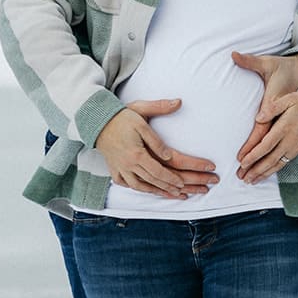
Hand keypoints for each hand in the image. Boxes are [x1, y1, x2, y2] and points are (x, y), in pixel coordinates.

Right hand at [95, 100, 217, 197]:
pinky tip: (155, 191)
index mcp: (138, 153)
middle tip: (202, 188)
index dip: (185, 174)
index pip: (165, 169)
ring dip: (164, 191)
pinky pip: (132, 186)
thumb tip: (178, 104)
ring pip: (145, 187)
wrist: (95, 123)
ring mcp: (122, 171)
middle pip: (159, 181)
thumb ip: (160, 109)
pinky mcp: (116, 172)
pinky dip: (145, 190)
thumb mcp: (140, 110)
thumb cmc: (119, 116)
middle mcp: (130, 166)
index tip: (202, 173)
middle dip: (182, 186)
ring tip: (181, 194)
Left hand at [235, 91, 297, 182]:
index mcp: (284, 128)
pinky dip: (272, 172)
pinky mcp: (296, 152)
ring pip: (276, 165)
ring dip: (262, 174)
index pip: (267, 145)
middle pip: (270, 159)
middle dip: (255, 170)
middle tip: (242, 177)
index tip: (242, 162)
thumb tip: (258, 117)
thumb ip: (273, 107)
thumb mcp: (289, 100)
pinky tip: (263, 175)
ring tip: (250, 181)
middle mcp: (289, 141)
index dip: (254, 155)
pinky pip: (282, 164)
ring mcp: (293, 148)